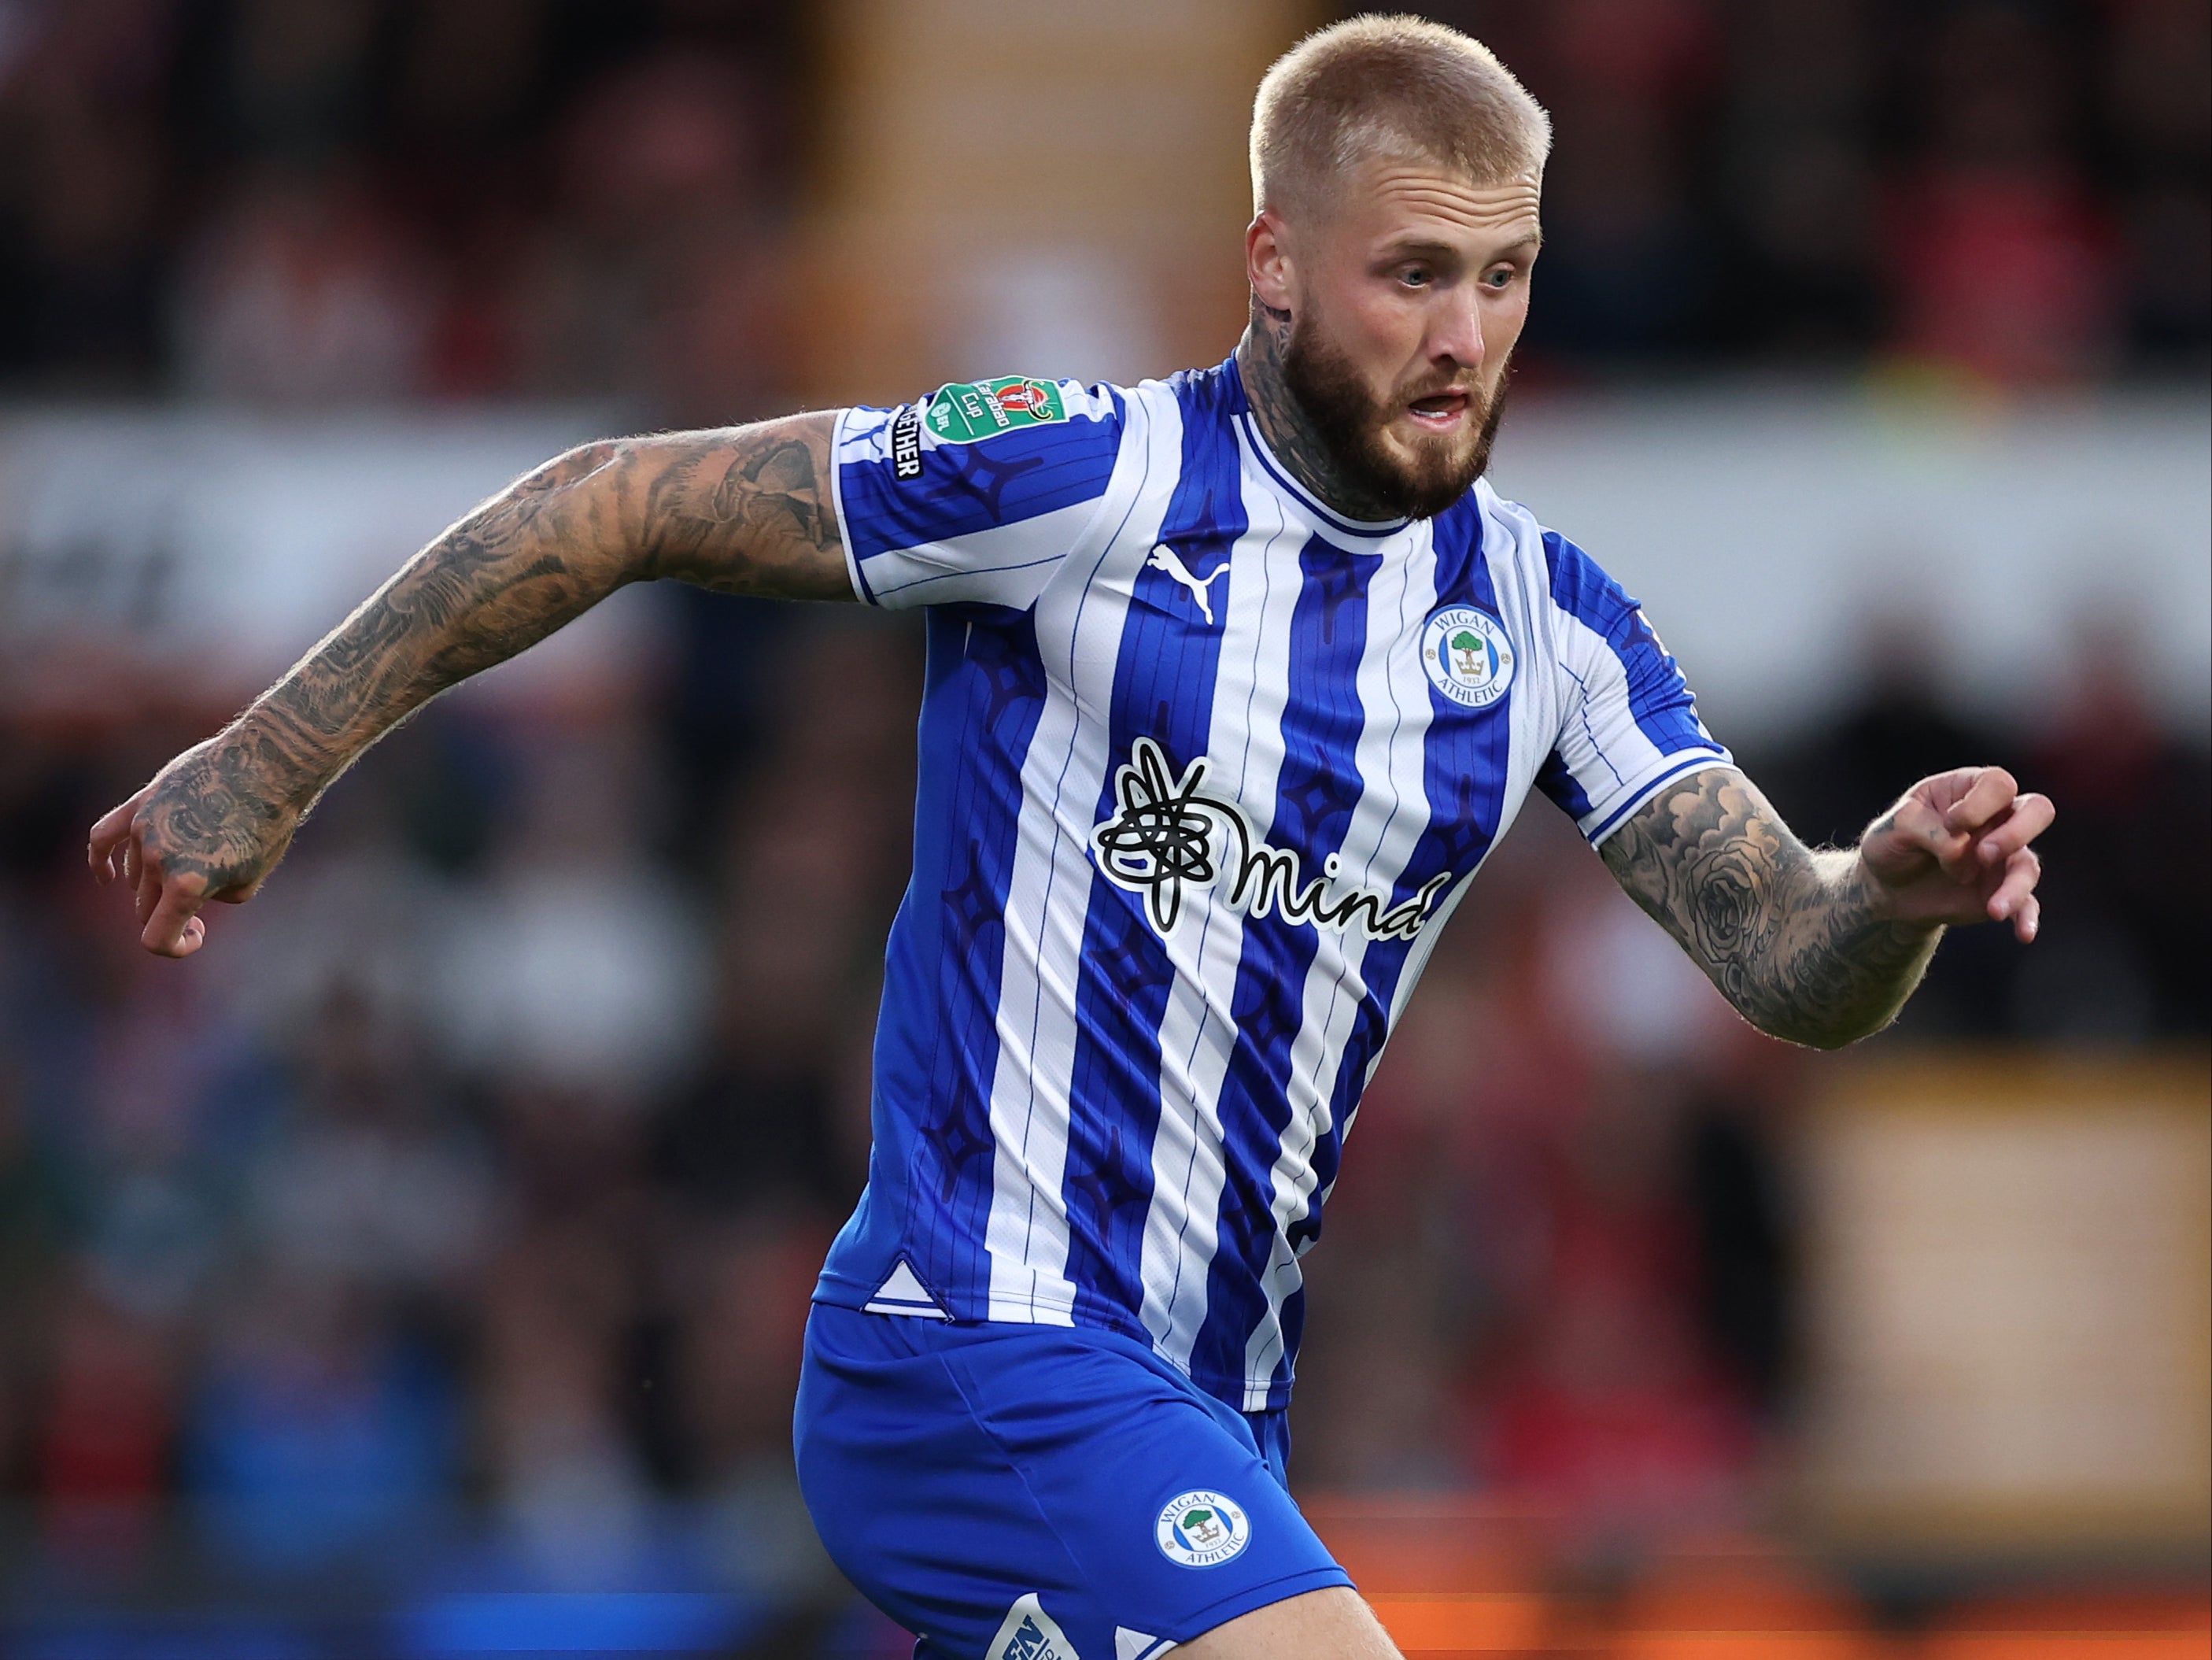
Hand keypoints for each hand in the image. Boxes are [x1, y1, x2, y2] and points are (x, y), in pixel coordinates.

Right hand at [86, 731, 304, 958]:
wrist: (268, 764)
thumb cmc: (269, 824)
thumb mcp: (252, 876)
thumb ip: (214, 895)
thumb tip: (189, 893)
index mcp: (187, 883)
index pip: (157, 938)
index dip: (176, 946)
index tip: (198, 933)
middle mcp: (159, 858)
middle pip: (147, 905)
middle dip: (172, 910)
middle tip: (208, 892)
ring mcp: (145, 828)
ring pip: (136, 873)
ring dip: (160, 879)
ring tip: (203, 858)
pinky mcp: (141, 802)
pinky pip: (103, 836)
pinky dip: (100, 860)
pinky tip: (106, 877)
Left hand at [1858, 767, 2053, 942]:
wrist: (1885, 886)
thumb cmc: (1892, 844)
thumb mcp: (1897, 827)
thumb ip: (1931, 831)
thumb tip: (1965, 855)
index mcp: (1968, 791)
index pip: (1998, 784)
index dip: (1980, 804)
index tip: (1950, 823)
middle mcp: (1995, 819)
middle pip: (2037, 810)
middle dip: (2018, 832)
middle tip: (1983, 853)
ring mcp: (2003, 856)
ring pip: (2029, 864)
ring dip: (2015, 885)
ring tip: (1993, 909)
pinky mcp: (2001, 889)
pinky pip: (2028, 902)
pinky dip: (2027, 916)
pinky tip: (2023, 933)